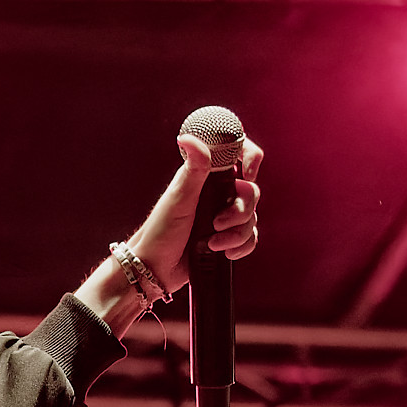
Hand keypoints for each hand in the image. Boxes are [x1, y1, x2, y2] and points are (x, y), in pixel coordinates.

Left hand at [125, 127, 263, 296]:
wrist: (155, 269)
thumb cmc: (160, 231)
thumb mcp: (179, 197)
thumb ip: (193, 169)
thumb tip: (188, 137)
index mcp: (205, 177)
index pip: (238, 155)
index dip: (251, 159)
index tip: (248, 175)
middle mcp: (216, 194)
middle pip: (251, 192)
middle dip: (240, 211)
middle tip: (216, 223)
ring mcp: (223, 216)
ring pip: (252, 217)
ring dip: (237, 233)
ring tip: (213, 243)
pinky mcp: (226, 237)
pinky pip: (250, 238)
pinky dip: (240, 246)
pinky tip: (223, 251)